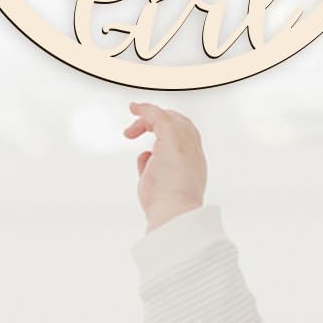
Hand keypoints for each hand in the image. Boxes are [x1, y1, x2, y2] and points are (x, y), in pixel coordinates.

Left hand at [123, 102, 206, 231]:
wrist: (174, 215)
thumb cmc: (165, 208)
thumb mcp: (157, 184)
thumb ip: (152, 167)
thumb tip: (144, 156)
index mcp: (193, 164)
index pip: (185, 139)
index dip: (167, 134)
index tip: (149, 141)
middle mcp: (193, 151)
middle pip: (180, 123)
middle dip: (157, 123)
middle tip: (136, 132)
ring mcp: (184, 144)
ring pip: (170, 117)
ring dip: (147, 119)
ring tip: (130, 131)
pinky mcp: (172, 139)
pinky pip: (158, 115)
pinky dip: (145, 109)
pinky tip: (134, 108)